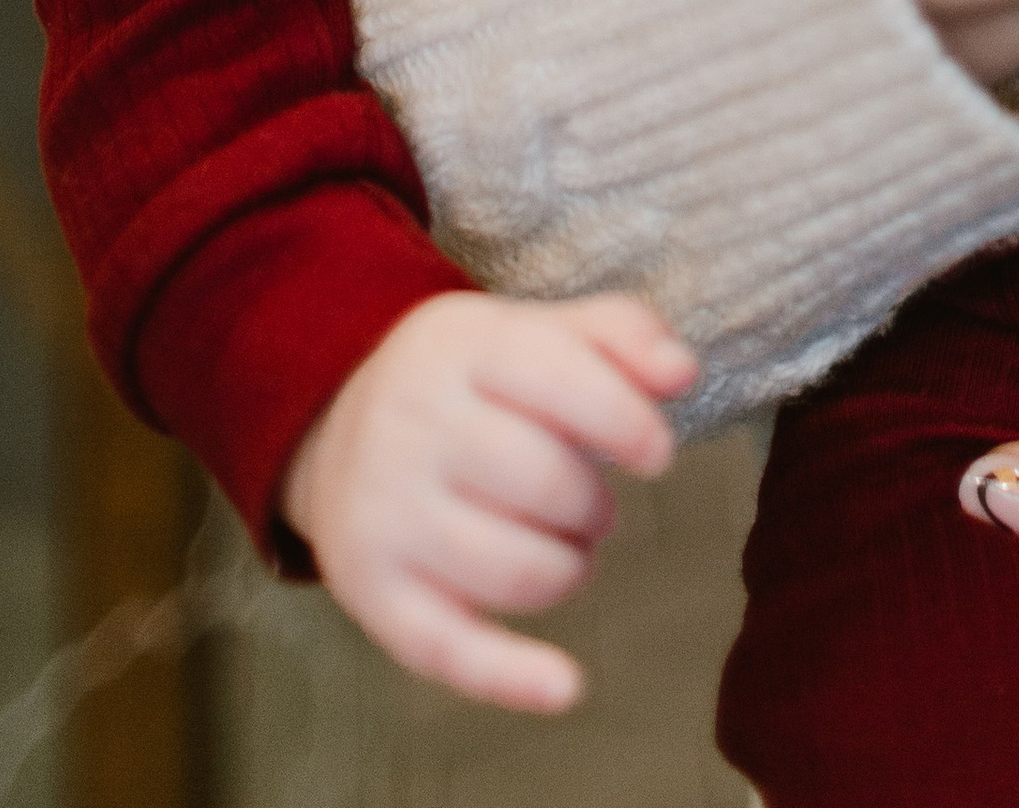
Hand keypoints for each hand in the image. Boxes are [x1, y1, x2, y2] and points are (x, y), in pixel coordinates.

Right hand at [281, 290, 694, 709]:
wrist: (335, 430)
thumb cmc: (471, 384)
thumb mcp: (533, 331)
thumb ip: (620, 335)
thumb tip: (682, 372)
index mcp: (458, 346)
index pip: (558, 377)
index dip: (626, 422)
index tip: (658, 455)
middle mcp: (409, 424)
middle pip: (542, 481)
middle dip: (594, 507)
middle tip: (592, 509)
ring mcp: (383, 511)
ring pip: (513, 570)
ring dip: (569, 569)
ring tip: (566, 548)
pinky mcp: (369, 591)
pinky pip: (447, 649)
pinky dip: (513, 676)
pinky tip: (566, 687)